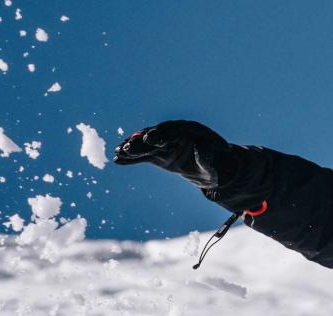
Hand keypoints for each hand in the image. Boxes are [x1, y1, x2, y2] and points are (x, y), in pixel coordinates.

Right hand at [113, 119, 237, 189]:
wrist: (210, 168)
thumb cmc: (214, 165)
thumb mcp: (212, 164)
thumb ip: (206, 157)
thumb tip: (200, 148)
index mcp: (188, 131)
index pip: (171, 132)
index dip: (159, 135)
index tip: (148, 138)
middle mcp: (174, 134)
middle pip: (155, 137)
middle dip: (141, 142)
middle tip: (127, 146)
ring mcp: (164, 144)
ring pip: (146, 145)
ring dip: (132, 148)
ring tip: (118, 152)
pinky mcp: (158, 154)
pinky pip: (143, 156)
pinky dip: (131, 158)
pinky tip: (118, 159)